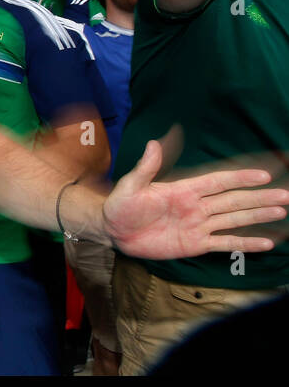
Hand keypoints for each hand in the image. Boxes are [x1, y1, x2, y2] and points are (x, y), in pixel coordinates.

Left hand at [104, 139, 288, 258]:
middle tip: (286, 195)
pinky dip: (245, 243)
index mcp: (184, 190)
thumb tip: (153, 143)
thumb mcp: (130, 187)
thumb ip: (145, 168)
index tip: (264, 175)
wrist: (114, 232)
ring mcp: (199, 225)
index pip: (218, 182)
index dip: (240, 178)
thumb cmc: (121, 206)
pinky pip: (225, 244)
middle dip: (260, 197)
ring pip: (234, 220)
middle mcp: (197, 206)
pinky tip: (266, 243)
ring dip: (258, 216)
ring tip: (281, 211)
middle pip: (234, 200)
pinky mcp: (196, 244)